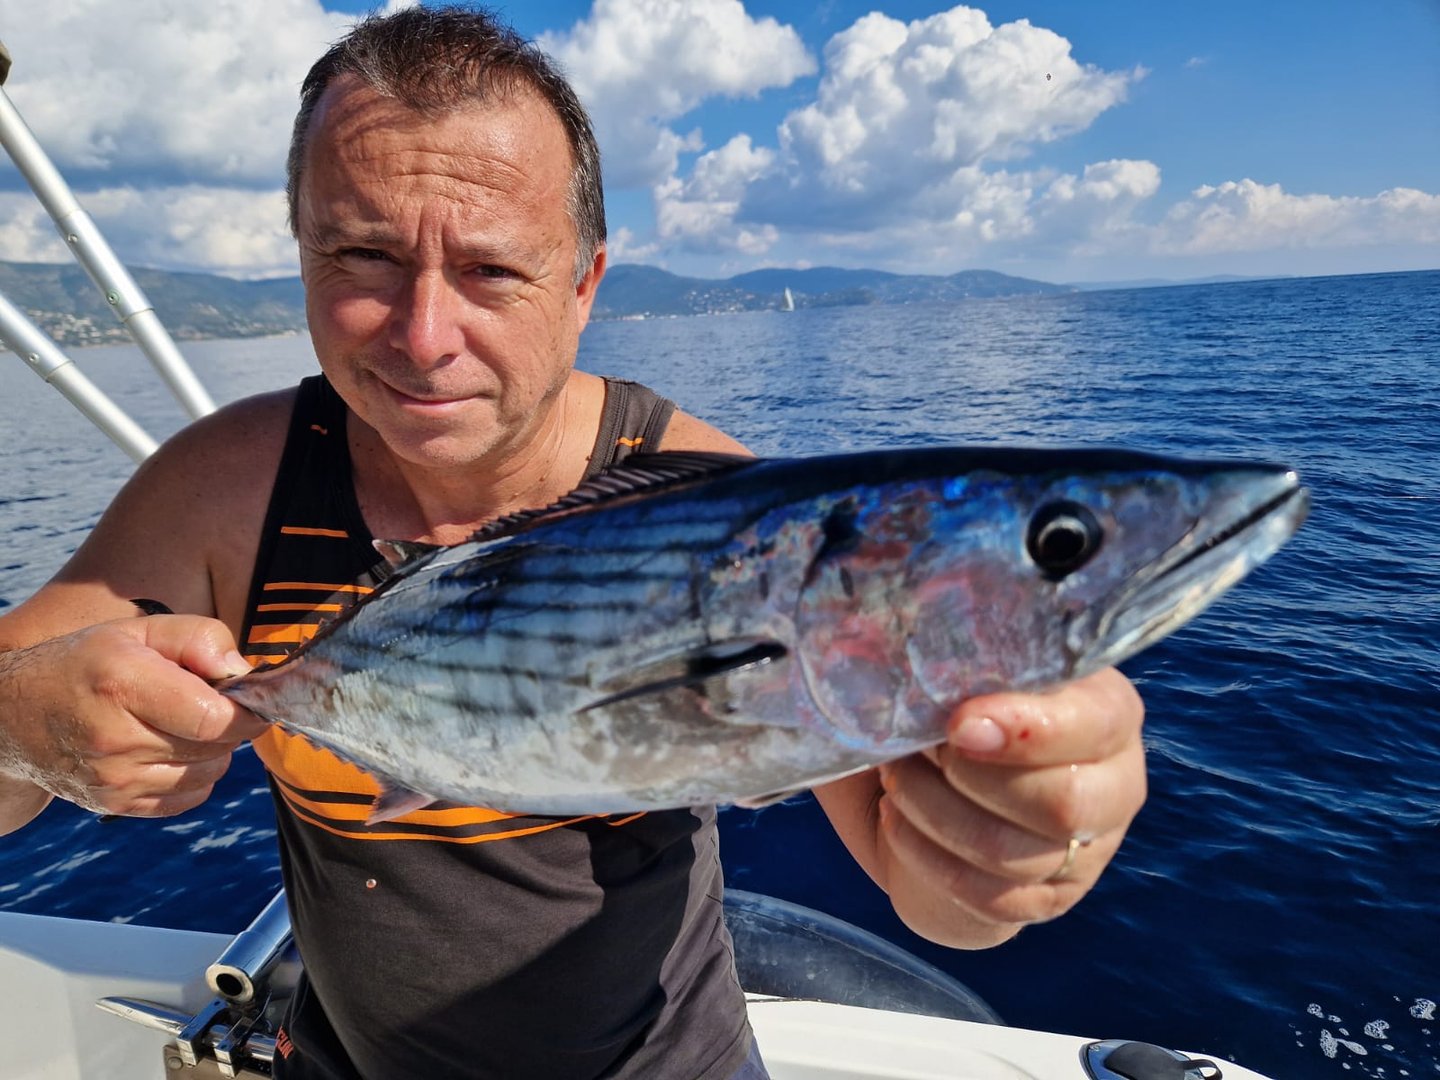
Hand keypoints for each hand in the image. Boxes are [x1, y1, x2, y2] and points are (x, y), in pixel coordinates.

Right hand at [0, 615, 265, 819]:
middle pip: (217, 746)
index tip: (248, 696)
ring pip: (209, 774)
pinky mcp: (116, 806)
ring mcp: (114, 779)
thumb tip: (243, 673)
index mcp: (122, 684)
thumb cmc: (86, 665)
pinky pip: (190, 798)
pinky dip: (195, 775)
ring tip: (183, 723)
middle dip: (230, 724)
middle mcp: (115, 738)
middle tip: (209, 702)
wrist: (13, 718)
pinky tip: (171, 749)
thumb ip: (198, 638)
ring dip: (213, 750)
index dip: (245, 709)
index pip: (214, 718)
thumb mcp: (138, 631)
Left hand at [872, 667, 1145, 947]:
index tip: (958, 724)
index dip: (1026, 729)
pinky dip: (927, 857)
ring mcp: (1089, 852)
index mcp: (1109, 711)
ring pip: (1013, 854)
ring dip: (934, 813)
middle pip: (1065, 803)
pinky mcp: (1048, 900)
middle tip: (913, 750)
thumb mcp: (969, 672)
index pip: (1094, 725)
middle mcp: (1116, 784)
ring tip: (894, 777)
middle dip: (972, 779)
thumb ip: (961, 666)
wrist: (947, 783)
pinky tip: (897, 820)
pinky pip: (987, 896)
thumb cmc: (962, 706)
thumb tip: (917, 673)